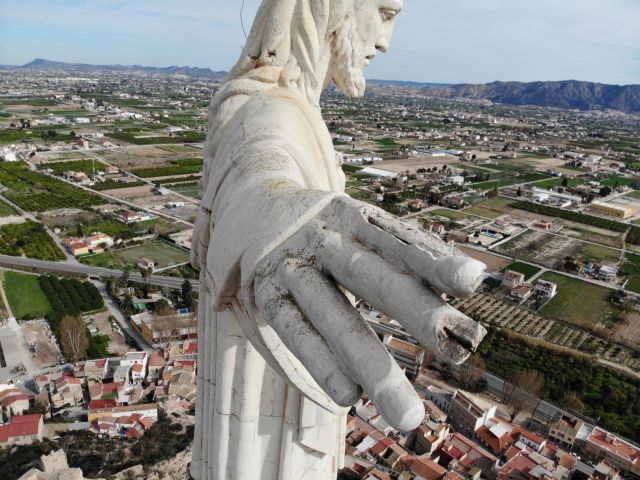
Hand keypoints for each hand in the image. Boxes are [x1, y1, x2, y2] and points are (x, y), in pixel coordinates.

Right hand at [250, 195, 486, 430]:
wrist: (249, 200)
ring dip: (371, 364)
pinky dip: (319, 363)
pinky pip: (293, 331)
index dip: (432, 258)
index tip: (473, 281)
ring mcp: (290, 266)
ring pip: (333, 316)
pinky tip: (348, 394)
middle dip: (417, 313)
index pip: (395, 238)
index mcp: (349, 215)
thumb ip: (400, 245)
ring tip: (407, 416)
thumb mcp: (352, 218)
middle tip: (461, 349)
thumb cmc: (319, 222)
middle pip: (371, 276)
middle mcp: (320, 237)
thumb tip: (471, 278)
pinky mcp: (264, 294)